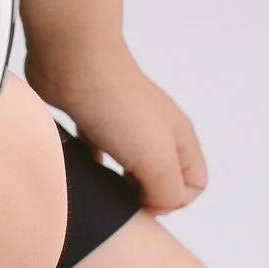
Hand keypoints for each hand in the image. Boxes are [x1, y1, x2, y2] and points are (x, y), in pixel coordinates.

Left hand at [28, 50, 207, 214]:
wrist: (74, 62)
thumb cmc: (119, 107)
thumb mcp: (158, 160)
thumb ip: (167, 192)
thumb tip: (154, 205)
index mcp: (179, 139)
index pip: (194, 184)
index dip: (172, 201)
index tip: (144, 198)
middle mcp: (156, 130)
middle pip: (160, 176)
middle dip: (142, 193)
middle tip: (120, 191)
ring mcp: (123, 124)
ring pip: (127, 165)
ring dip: (114, 180)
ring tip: (99, 178)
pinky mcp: (92, 119)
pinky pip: (96, 151)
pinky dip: (88, 162)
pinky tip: (77, 162)